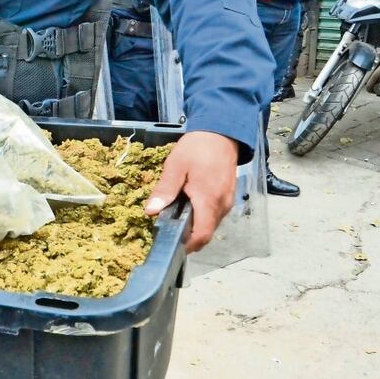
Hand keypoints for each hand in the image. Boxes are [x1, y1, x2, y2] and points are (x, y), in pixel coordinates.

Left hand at [144, 131, 236, 252]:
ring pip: (210, 225)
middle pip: (206, 233)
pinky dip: (201, 216)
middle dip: (187, 236)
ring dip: (194, 226)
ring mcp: (227, 202)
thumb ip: (165, 189)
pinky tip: (187, 206)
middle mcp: (222, 206)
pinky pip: (214, 215)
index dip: (187, 245)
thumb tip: (151, 211)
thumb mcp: (176, 166)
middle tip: (167, 229)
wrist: (221, 133)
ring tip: (175, 216)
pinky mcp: (228, 197)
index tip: (171, 245)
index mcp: (208, 200)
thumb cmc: (198, 148)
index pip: (201, 235)